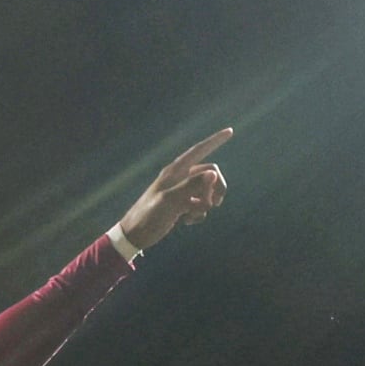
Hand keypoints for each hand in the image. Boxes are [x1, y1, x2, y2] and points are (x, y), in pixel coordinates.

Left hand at [117, 127, 232, 249]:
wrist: (134, 235)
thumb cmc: (148, 216)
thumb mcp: (170, 201)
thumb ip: (191, 186)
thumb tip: (213, 173)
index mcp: (175, 171)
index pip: (199, 150)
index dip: (215, 141)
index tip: (230, 130)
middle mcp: (179, 177)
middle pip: (210, 173)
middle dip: (216, 188)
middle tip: (213, 204)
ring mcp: (181, 191)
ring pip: (207, 190)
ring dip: (207, 204)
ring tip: (192, 215)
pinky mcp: (181, 204)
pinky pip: (200, 204)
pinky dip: (199, 214)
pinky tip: (186, 221)